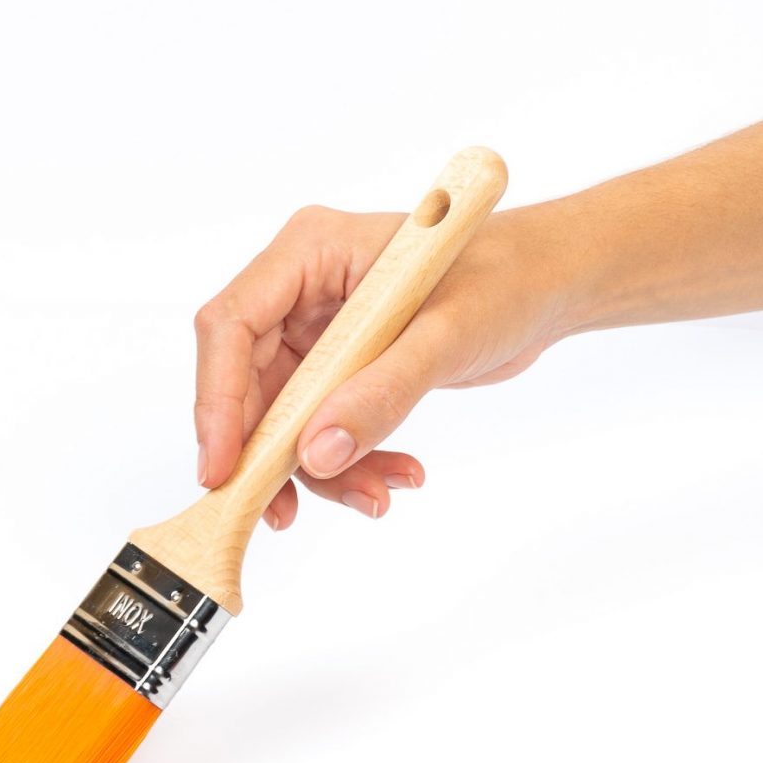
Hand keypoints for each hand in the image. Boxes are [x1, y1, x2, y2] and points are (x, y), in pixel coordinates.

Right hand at [193, 203, 563, 528]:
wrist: (545, 286)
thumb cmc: (504, 280)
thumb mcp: (444, 336)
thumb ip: (380, 393)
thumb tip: (315, 455)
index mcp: (310, 251)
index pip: (230, 324)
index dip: (216, 399)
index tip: (223, 469)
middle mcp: (301, 289)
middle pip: (245, 380)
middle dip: (267, 451)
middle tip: (282, 512)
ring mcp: (318, 330)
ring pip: (283, 416)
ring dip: (319, 468)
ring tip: (377, 495)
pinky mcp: (340, 366)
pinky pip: (320, 426)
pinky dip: (348, 461)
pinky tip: (394, 475)